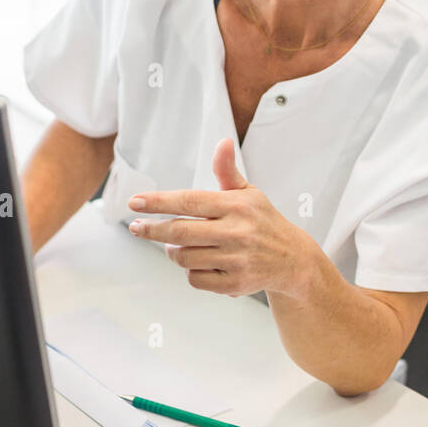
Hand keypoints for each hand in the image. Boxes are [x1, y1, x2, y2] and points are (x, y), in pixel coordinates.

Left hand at [127, 138, 317, 298]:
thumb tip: (223, 142)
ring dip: (173, 252)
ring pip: (185, 257)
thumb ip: (227, 171)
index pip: (189, 201)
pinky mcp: (235, 284)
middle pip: (180, 232)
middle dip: (152, 229)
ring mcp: (237, 259)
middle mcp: (237, 232)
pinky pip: (196, 279)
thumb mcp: (248, 193)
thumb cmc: (262, 222)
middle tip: (136, 227)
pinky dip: (190, 272)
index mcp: (237, 205)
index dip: (158, 202)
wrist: (292, 260)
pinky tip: (198, 263)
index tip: (134, 202)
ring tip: (176, 245)